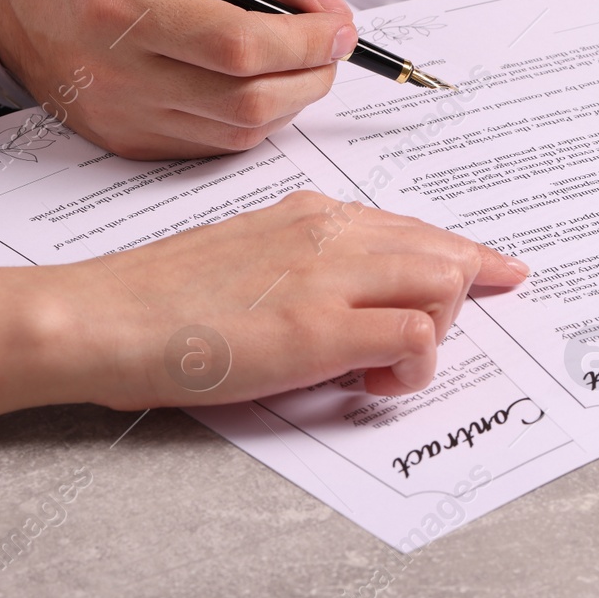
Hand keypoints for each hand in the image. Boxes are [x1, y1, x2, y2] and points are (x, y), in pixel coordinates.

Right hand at [0, 0, 357, 159]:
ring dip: (289, 100)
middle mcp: (115, 74)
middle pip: (246, 100)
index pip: (238, 46)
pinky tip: (254, 84)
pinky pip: (215, 145)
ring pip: (239, 131)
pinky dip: (253, 118)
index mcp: (121, 7)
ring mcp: (120, 118)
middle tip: (329, 47)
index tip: (340, 26)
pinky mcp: (127, 143)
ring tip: (296, 61)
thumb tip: (330, 8)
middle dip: (310, 76)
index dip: (305, 42)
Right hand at [0, 192, 529, 438]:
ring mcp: (328, 276)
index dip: (458, 249)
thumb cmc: (154, 298)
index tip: (492, 264)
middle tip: (495, 297)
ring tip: (387, 363)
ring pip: (442, 282)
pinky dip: (412, 367)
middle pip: (439, 248)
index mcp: (306, 215)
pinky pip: (415, 337)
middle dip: (472, 281)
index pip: (405, 227)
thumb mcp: (239, 256)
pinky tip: (372, 382)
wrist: (102, 316)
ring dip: (435, 330)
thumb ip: (295, 262)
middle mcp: (328, 233)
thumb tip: (333, 294)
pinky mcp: (321, 328)